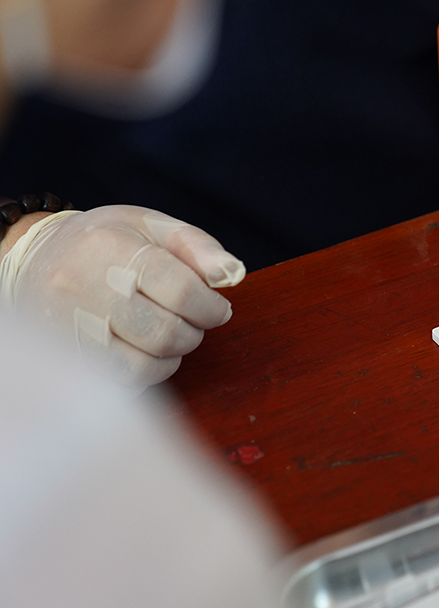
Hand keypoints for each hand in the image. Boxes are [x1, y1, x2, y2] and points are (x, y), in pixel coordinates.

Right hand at [1, 205, 244, 386]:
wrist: (36, 257)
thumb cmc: (106, 242)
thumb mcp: (152, 226)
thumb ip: (198, 247)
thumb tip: (233, 274)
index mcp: (111, 249)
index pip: (182, 291)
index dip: (212, 307)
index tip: (217, 309)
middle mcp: (83, 287)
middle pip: (165, 332)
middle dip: (193, 333)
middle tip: (192, 322)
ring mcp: (69, 326)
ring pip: (144, 364)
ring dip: (172, 356)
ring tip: (169, 336)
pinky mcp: (65, 355)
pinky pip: (121, 380)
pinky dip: (147, 372)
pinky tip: (146, 351)